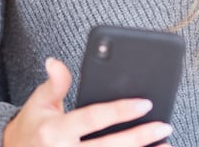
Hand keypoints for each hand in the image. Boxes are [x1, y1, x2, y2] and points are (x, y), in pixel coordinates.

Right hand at [2, 58, 173, 145]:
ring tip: (166, 146)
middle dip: (140, 136)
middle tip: (164, 126)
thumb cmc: (33, 126)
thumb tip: (55, 61)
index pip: (93, 119)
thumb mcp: (38, 102)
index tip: (145, 103)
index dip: (120, 111)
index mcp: (54, 131)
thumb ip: (54, 83)